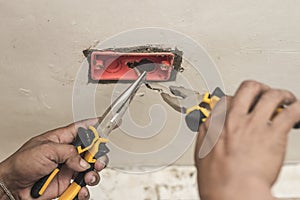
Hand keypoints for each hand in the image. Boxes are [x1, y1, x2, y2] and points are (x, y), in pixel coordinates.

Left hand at [0, 118, 107, 199]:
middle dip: (99, 156)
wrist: (14, 187)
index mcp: (62, 139)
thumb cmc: (22, 163)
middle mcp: (68, 154)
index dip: (97, 125)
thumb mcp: (45, 150)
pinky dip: (85, 190)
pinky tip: (81, 191)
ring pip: (91, 169)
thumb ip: (68, 153)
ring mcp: (69, 169)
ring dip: (94, 174)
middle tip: (97, 161)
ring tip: (88, 177)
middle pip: (92, 151)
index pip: (83, 129)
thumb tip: (83, 161)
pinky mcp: (67, 184)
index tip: (110, 122)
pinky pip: (83, 187)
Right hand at [195, 80, 299, 199]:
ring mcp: (253, 124)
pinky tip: (298, 114)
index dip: (236, 100)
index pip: (225, 100)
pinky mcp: (273, 133)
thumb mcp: (201, 155)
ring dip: (282, 95)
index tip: (241, 105)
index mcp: (215, 123)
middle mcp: (234, 119)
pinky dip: (298, 109)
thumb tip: (207, 131)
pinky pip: (291, 112)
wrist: (232, 192)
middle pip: (248, 88)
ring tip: (287, 100)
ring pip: (271, 95)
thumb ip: (205, 138)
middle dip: (259, 88)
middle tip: (264, 94)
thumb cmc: (217, 181)